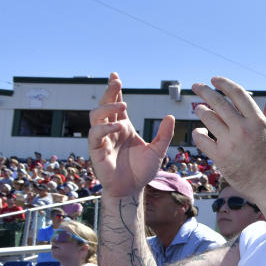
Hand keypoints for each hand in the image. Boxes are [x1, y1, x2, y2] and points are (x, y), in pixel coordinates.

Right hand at [88, 73, 173, 196]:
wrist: (132, 190)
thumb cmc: (142, 171)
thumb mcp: (158, 150)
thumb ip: (164, 134)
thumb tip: (170, 116)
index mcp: (123, 126)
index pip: (116, 104)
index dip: (114, 90)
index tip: (115, 76)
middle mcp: (111, 130)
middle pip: (105, 105)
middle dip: (109, 92)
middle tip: (116, 81)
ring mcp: (103, 139)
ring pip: (96, 116)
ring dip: (107, 108)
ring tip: (123, 106)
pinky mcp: (97, 150)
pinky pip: (96, 134)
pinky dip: (105, 128)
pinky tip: (118, 126)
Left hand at [189, 77, 265, 205]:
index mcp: (258, 122)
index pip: (237, 94)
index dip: (224, 84)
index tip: (215, 80)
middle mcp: (243, 129)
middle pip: (218, 102)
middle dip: (204, 90)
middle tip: (197, 86)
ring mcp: (231, 143)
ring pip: (207, 118)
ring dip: (200, 110)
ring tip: (198, 108)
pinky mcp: (221, 158)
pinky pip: (201, 139)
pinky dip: (198, 133)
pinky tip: (200, 132)